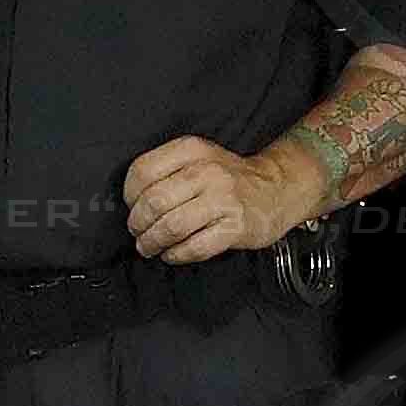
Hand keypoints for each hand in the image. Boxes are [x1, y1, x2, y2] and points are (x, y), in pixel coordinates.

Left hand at [126, 135, 308, 263]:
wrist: (276, 188)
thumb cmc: (229, 178)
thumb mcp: (198, 158)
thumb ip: (166, 170)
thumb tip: (131, 202)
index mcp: (193, 149)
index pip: (142, 171)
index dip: (129, 196)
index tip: (132, 207)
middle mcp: (208, 171)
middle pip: (153, 202)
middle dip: (138, 224)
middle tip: (138, 233)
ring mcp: (224, 199)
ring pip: (171, 227)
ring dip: (152, 243)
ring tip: (150, 247)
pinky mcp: (236, 226)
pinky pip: (195, 247)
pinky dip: (176, 255)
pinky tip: (173, 253)